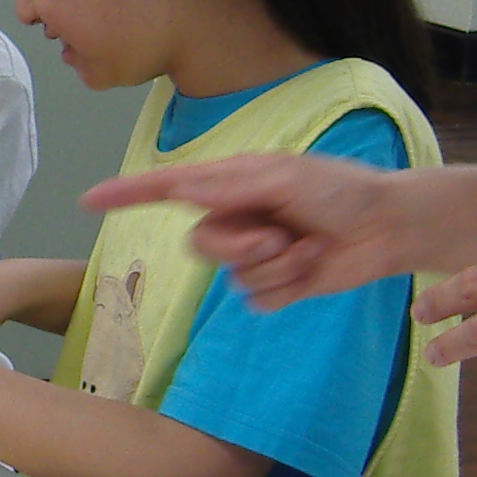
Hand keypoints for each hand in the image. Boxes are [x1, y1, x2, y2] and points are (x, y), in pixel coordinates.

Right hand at [85, 152, 421, 309]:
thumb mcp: (284, 177)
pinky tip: (313, 267)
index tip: (89, 201)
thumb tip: (182, 190)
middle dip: (241, 246)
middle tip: (279, 235)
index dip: (127, 195)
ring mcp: (255, 253)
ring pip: (232, 276)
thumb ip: (233, 187)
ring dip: (275, 267)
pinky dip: (288, 287)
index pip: (167, 189)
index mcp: (231, 183)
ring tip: (307, 246)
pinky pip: (258, 300)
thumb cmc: (340, 189)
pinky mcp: (277, 285)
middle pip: (202, 245)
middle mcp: (237, 218)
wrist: (387, 226)